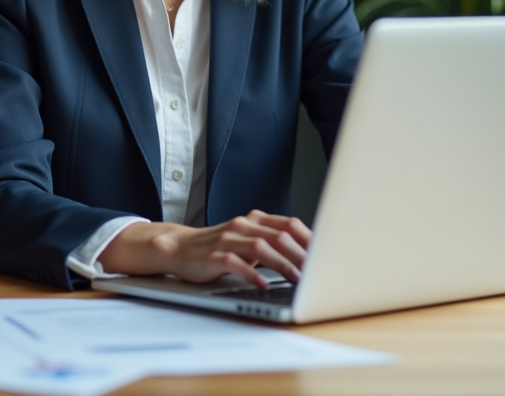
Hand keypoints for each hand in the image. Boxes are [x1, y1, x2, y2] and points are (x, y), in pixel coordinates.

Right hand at [97, 210, 310, 288]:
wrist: (179, 248)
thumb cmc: (217, 248)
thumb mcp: (247, 241)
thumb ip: (271, 244)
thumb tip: (305, 257)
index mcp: (254, 220)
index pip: (288, 224)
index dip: (309, 240)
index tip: (325, 256)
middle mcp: (242, 225)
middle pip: (279, 236)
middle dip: (301, 255)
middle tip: (317, 272)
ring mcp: (227, 239)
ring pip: (260, 247)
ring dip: (282, 264)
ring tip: (297, 280)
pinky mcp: (213, 255)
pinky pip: (235, 262)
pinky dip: (251, 274)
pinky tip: (262, 284)